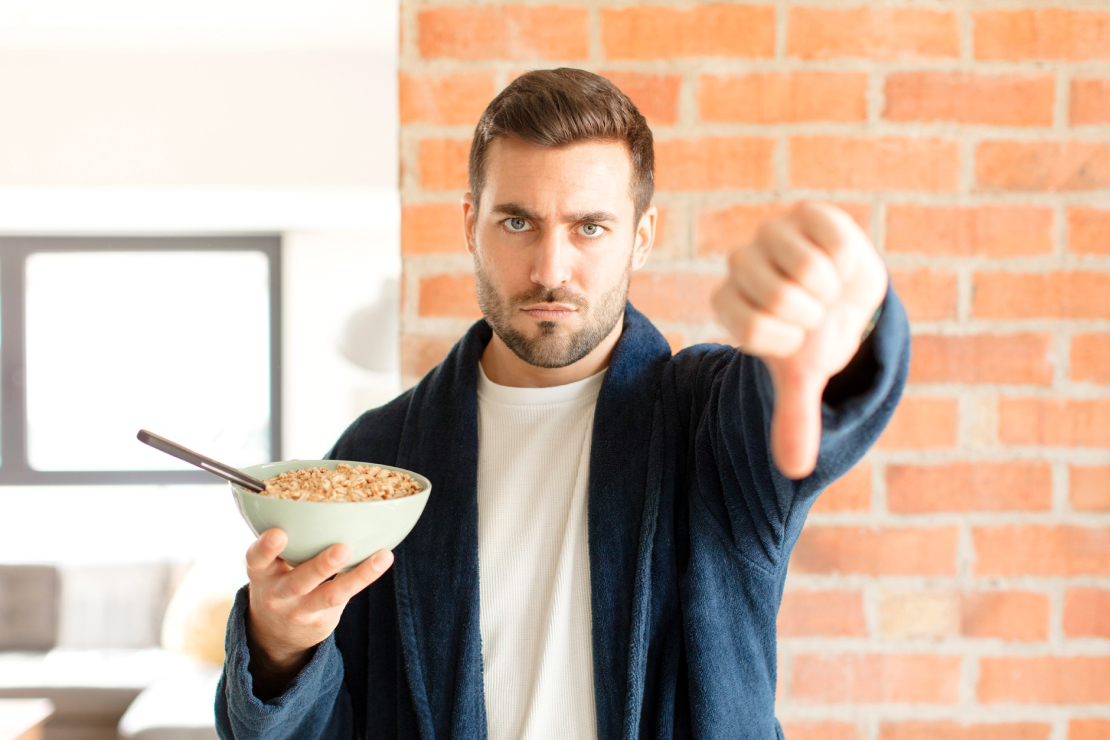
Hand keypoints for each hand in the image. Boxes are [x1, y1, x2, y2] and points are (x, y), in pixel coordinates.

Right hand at [244, 528, 393, 696]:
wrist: (274, 635)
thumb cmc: (277, 582)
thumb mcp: (268, 568)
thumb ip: (283, 547)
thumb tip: (319, 504)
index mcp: (261, 574)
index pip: (257, 560)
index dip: (266, 548)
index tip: (278, 533)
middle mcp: (278, 594)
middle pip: (297, 582)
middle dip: (318, 566)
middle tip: (340, 549)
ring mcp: (300, 610)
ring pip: (327, 595)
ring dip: (352, 577)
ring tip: (378, 558)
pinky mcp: (322, 617)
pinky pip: (344, 596)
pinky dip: (364, 576)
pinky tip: (382, 559)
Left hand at [711, 202, 887, 479]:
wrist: (848, 294)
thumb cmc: (815, 333)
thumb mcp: (804, 374)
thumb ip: (794, 416)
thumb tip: (795, 470)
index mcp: (729, 302)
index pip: (746, 327)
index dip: (784, 339)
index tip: (795, 337)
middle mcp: (742, 264)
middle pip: (775, 295)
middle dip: (810, 315)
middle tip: (814, 312)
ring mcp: (773, 234)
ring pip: (804, 267)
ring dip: (829, 289)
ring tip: (827, 290)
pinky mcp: (809, 214)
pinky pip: (832, 240)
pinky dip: (847, 262)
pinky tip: (840, 266)